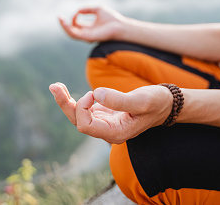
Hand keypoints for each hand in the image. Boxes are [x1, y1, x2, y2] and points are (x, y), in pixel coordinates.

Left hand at [49, 82, 172, 143]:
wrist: (166, 103)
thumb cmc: (156, 102)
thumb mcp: (142, 100)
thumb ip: (120, 100)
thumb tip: (97, 94)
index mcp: (115, 133)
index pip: (86, 125)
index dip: (84, 107)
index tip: (95, 92)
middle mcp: (107, 131)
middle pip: (77, 121)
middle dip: (65, 104)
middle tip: (54, 86)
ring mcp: (104, 123)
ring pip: (78, 116)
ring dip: (66, 101)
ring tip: (55, 86)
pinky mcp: (104, 114)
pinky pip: (83, 110)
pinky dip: (74, 100)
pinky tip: (64, 90)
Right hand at [59, 6, 125, 42]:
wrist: (120, 26)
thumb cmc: (111, 18)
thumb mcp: (97, 10)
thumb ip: (87, 9)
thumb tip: (77, 11)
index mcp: (90, 28)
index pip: (77, 24)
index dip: (74, 17)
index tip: (78, 11)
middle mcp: (87, 33)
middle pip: (72, 30)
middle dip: (64, 24)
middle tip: (59, 17)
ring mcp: (87, 36)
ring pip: (71, 33)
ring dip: (64, 26)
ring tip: (60, 19)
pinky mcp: (87, 38)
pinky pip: (75, 34)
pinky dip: (68, 28)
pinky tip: (65, 22)